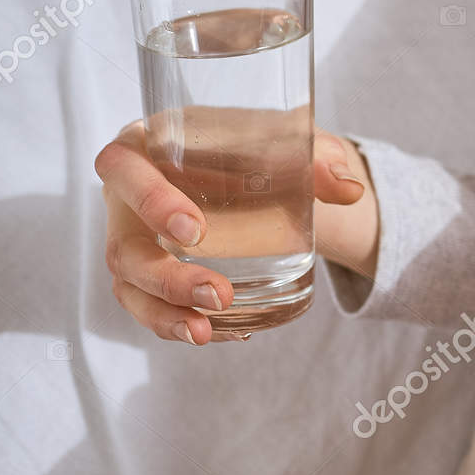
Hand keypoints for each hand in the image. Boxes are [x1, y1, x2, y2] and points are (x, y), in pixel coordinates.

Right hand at [95, 122, 375, 343]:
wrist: (262, 169)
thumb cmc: (259, 145)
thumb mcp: (291, 141)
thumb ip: (319, 158)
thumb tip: (351, 190)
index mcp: (146, 144)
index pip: (123, 168)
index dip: (149, 201)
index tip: (195, 231)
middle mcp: (126, 197)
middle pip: (123, 245)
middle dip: (166, 278)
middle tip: (219, 295)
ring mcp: (134, 239)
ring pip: (129, 287)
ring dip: (164, 314)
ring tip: (204, 333)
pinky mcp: (147, 273)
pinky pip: (151, 306)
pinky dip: (179, 322)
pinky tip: (219, 333)